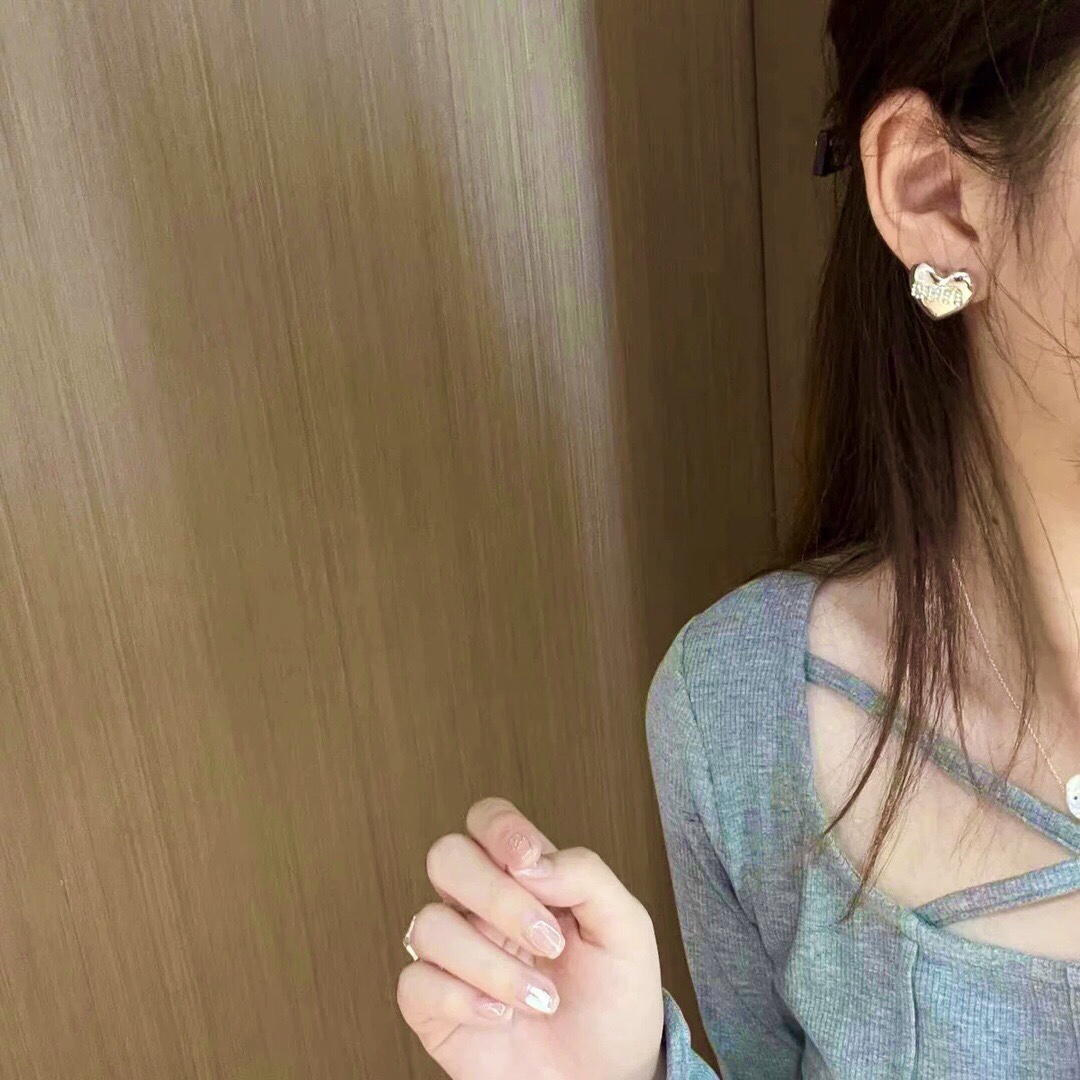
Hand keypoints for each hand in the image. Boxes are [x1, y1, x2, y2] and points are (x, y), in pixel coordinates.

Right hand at [396, 797, 664, 1079]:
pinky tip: (502, 1017)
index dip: (499, 828)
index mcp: (525, 877)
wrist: (610, 1079)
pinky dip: (463, 999)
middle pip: (446, 857)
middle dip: (496, 896)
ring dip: (493, 964)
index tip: (529, 860)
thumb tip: (531, 862)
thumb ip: (586, 875)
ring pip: (430, 924)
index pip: (486, 819)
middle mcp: (481, 908)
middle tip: (549, 940)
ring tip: (541, 998)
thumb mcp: (626, 927)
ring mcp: (455, 956)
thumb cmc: (615, 1001)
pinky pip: (416, 982)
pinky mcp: (435, 1007)